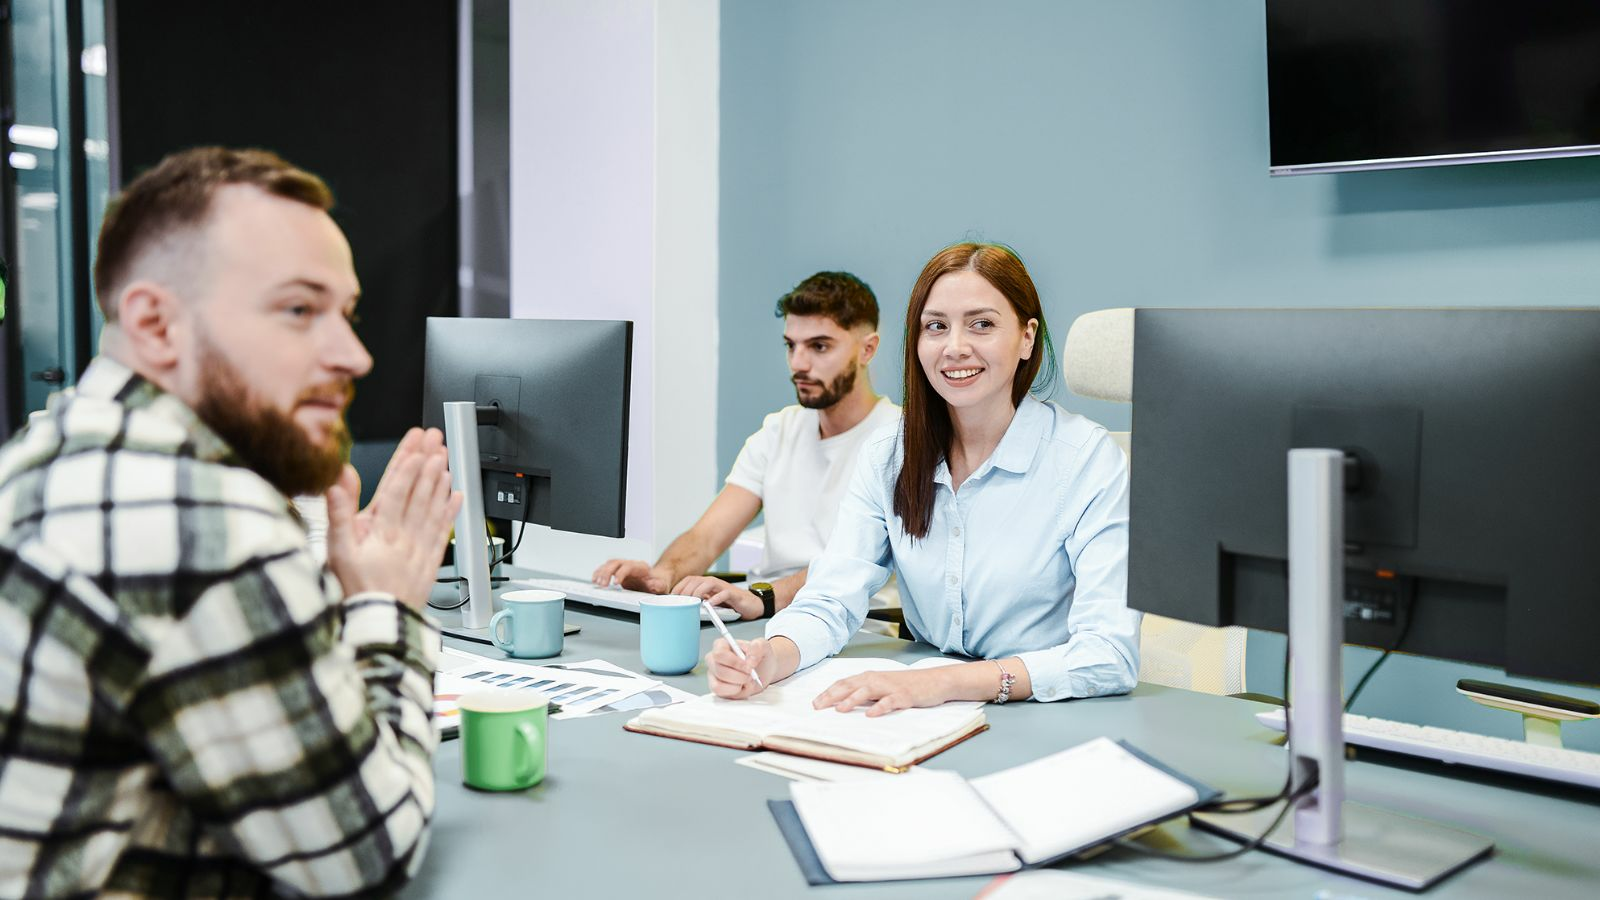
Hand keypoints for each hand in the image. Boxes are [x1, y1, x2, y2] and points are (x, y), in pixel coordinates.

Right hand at [326, 427, 462, 608]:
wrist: (380, 625)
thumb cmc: (356, 590)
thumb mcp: (337, 552)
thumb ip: (338, 514)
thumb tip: (337, 482)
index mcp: (381, 531)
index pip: (397, 490)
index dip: (408, 465)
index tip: (417, 446)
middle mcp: (405, 536)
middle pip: (419, 492)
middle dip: (427, 462)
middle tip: (436, 439)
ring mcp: (420, 548)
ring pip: (433, 507)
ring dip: (440, 481)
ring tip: (446, 459)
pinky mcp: (430, 561)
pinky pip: (444, 531)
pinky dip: (451, 511)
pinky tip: (457, 495)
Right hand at [592, 558, 670, 592]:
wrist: (659, 580)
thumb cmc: (659, 583)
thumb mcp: (662, 586)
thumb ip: (658, 585)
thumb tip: (653, 584)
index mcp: (641, 567)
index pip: (628, 566)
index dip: (621, 573)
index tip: (616, 583)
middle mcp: (631, 565)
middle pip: (616, 563)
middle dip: (607, 573)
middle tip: (603, 584)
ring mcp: (624, 567)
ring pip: (610, 564)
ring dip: (601, 572)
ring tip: (597, 582)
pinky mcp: (618, 572)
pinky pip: (606, 568)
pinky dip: (599, 573)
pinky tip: (595, 579)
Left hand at [672, 575, 762, 619]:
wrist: (750, 604)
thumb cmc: (730, 603)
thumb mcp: (711, 601)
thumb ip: (700, 601)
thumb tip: (683, 607)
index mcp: (706, 583)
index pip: (689, 580)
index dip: (679, 587)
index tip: (671, 597)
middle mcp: (713, 583)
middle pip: (696, 580)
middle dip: (686, 590)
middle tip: (681, 602)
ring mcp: (723, 587)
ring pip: (708, 583)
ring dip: (699, 591)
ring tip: (694, 601)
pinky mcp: (734, 594)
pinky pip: (724, 593)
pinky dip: (716, 598)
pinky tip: (710, 604)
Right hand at [706, 637, 776, 698]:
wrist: (765, 669)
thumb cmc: (760, 655)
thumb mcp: (763, 646)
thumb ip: (757, 648)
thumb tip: (749, 661)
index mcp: (721, 645)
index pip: (719, 654)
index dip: (734, 662)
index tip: (749, 667)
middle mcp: (714, 660)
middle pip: (720, 672)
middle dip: (740, 676)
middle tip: (751, 674)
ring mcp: (714, 676)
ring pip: (719, 686)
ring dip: (738, 686)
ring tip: (748, 680)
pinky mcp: (719, 689)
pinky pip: (724, 695)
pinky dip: (738, 693)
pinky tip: (745, 686)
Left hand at [811, 669, 951, 717]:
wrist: (934, 681)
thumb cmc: (906, 685)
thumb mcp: (882, 686)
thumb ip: (865, 692)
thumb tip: (844, 703)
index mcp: (869, 677)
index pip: (844, 683)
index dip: (828, 692)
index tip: (815, 703)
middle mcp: (877, 679)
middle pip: (850, 686)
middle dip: (832, 696)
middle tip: (818, 707)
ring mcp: (890, 687)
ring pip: (867, 691)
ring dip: (852, 700)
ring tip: (840, 710)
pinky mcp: (904, 695)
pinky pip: (890, 701)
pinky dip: (880, 707)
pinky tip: (871, 714)